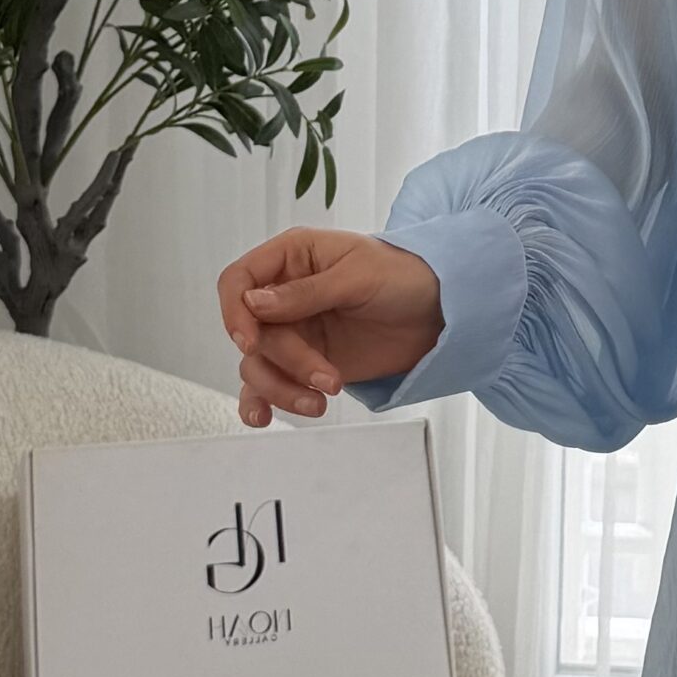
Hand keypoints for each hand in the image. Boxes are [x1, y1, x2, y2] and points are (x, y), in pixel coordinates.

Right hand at [216, 227, 443, 426]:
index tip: (250, 343)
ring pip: (259, 364)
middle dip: (286, 361)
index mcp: (291, 258)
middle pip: (252, 333)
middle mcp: (283, 295)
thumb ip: (306, 293)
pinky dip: (266, 401)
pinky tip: (263, 418)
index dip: (235, 312)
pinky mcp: (307, 363)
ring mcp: (295, 331)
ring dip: (281, 389)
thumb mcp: (358, 276)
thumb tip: (253, 304)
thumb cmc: (404, 277)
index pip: (238, 281)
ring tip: (320, 403)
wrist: (441, 313)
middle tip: (328, 378)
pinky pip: (272, 383)